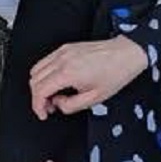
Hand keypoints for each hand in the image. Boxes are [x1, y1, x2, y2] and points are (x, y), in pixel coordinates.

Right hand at [29, 36, 147, 119]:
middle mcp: (61, 60)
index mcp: (68, 73)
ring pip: (36, 69)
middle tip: (50, 106)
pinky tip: (58, 81)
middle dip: (38, 97)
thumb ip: (71, 105)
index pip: (39, 90)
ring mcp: (62, 52)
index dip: (37, 105)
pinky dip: (45, 74)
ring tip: (54, 94)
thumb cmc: (116, 73)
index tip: (43, 113)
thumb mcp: (95, 98)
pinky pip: (45, 61)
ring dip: (40, 84)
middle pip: (34, 80)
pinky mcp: (65, 48)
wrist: (127, 53)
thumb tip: (58, 104)